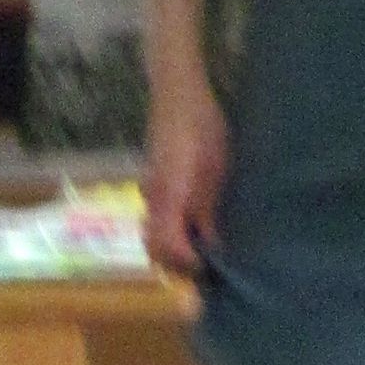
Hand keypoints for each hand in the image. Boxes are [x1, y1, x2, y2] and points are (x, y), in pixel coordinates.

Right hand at [145, 62, 230, 278]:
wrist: (178, 94)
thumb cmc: (203, 126)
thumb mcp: (215, 169)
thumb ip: (208, 208)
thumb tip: (213, 245)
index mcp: (169, 194)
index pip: (167, 244)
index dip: (186, 262)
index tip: (209, 268)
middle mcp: (152, 197)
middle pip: (153, 245)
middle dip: (175, 263)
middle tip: (206, 269)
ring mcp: (148, 190)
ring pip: (151, 233)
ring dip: (171, 250)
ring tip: (202, 254)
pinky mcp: (151, 182)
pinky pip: (154, 217)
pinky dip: (168, 232)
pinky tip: (193, 230)